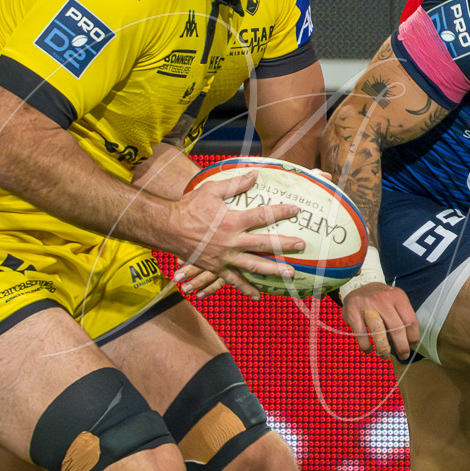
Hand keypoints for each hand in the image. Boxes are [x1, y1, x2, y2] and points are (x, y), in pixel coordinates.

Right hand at [163, 170, 298, 297]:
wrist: (167, 228)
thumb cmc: (188, 207)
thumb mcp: (211, 190)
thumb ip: (235, 184)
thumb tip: (254, 174)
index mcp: (232, 221)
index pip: (262, 215)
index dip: (280, 212)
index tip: (296, 209)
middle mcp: (232, 241)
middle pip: (264, 244)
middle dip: (285, 244)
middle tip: (302, 245)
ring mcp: (225, 258)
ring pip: (254, 266)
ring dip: (274, 270)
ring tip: (291, 273)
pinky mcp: (216, 268)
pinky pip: (233, 281)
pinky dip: (246, 289)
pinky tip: (258, 296)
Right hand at [342, 281, 419, 361]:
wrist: (358, 287)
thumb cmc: (381, 299)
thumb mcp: (395, 300)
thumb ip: (402, 317)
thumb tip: (409, 342)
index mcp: (397, 296)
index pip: (410, 321)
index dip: (413, 337)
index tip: (412, 344)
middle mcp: (383, 299)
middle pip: (396, 329)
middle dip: (402, 347)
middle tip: (403, 355)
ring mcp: (366, 306)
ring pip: (379, 334)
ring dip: (383, 349)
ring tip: (385, 355)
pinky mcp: (352, 313)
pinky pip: (362, 336)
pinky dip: (366, 346)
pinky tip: (368, 349)